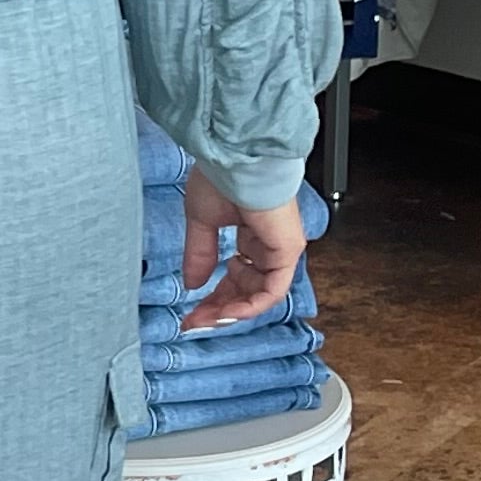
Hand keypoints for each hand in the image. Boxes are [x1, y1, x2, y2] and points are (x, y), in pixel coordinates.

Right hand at [181, 165, 306, 331]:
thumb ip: (200, 254)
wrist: (235, 160)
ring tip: (206, 319)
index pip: (237, 276)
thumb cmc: (223, 176)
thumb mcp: (202, 222)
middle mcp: (270, 244)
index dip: (214, 297)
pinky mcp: (287, 251)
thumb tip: (193, 283)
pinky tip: (226, 312)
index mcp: (253, 234)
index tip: (192, 311)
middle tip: (195, 320)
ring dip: (231, 311)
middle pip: (247, 290)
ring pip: (260, 294)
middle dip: (219, 308)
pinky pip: (272, 290)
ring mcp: (281, 249)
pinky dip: (250, 306)